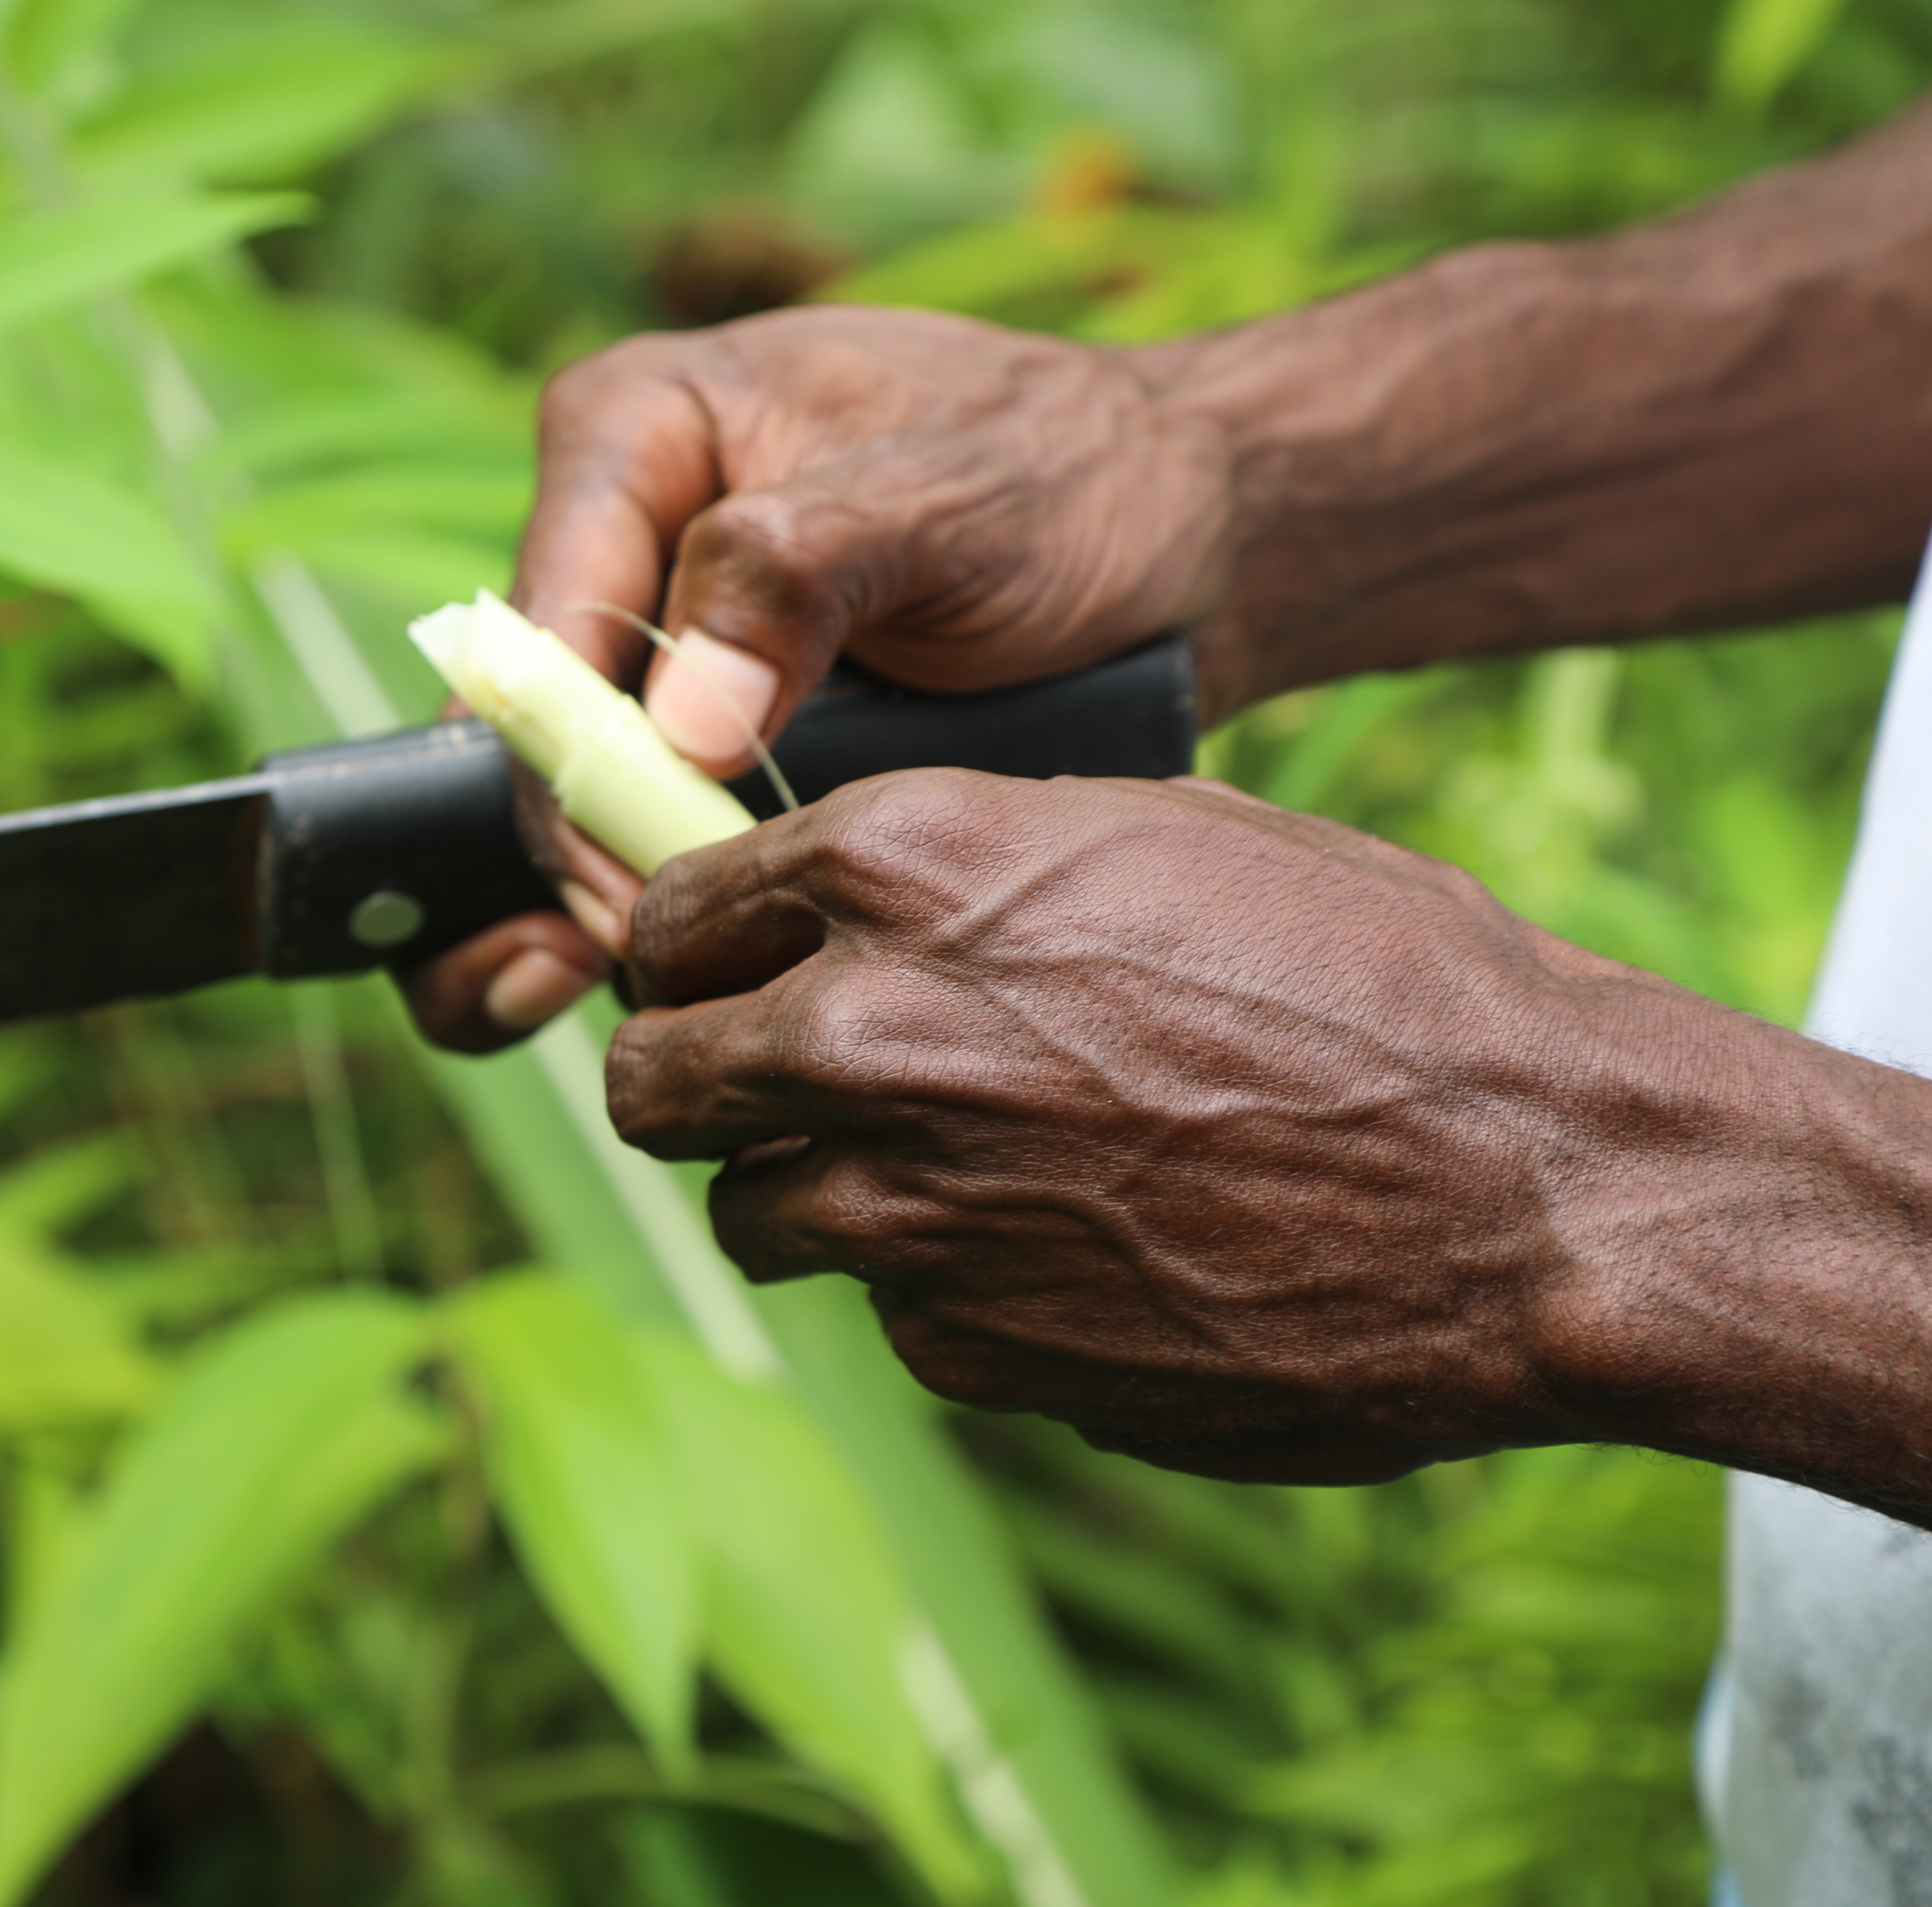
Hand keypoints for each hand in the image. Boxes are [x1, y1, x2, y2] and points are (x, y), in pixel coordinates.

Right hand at [401, 306, 1240, 1053]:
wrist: (1174, 536)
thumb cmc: (1071, 478)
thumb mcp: (954, 496)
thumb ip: (802, 571)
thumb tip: (680, 722)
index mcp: (630, 430)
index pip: (541, 629)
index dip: (571, 775)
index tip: (647, 893)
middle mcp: (609, 535)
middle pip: (516, 727)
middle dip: (557, 859)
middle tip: (641, 974)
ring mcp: (644, 641)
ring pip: (544, 795)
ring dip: (564, 908)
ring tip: (633, 1001)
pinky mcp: (692, 729)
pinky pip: (617, 827)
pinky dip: (634, 911)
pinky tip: (675, 987)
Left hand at [602, 769, 1719, 1485]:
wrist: (1538, 1186)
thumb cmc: (1378, 977)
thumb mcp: (1151, 840)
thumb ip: (954, 877)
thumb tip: (835, 913)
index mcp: (901, 866)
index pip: (672, 916)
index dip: (695, 952)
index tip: (725, 975)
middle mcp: (864, 1032)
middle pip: (652, 1082)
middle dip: (699, 1082)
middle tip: (772, 1091)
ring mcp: (906, 1208)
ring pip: (752, 1212)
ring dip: (823, 1195)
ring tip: (970, 1170)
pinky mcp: (967, 1349)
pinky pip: (895, 1314)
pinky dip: (954, 1289)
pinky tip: (1086, 1249)